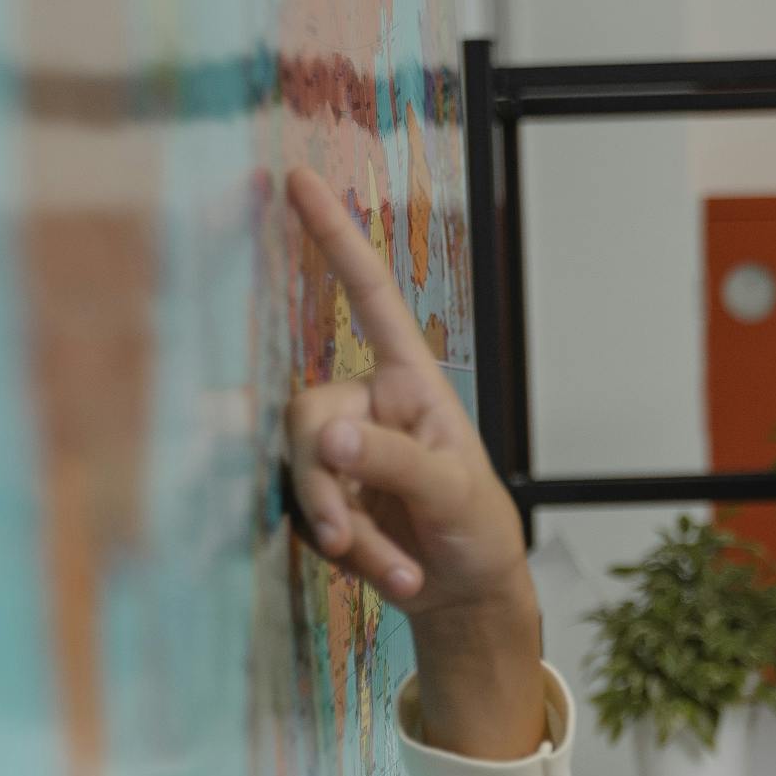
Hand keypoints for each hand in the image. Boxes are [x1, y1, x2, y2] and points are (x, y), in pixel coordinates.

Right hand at [282, 167, 543, 753]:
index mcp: (408, 381)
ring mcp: (340, 456)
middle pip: (307, 415)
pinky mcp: (322, 500)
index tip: (299, 180)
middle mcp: (366, 408)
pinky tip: (393, 576)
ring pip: (301, 474)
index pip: (368, 298)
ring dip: (344, 533)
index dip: (334, 240)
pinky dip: (349, 557)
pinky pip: (306, 517)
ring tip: (400, 571)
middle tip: (346, 536)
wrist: (467, 595)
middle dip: (325, 482)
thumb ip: (391, 461)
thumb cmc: (476, 529)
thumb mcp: (452, 492)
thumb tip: (325, 439)